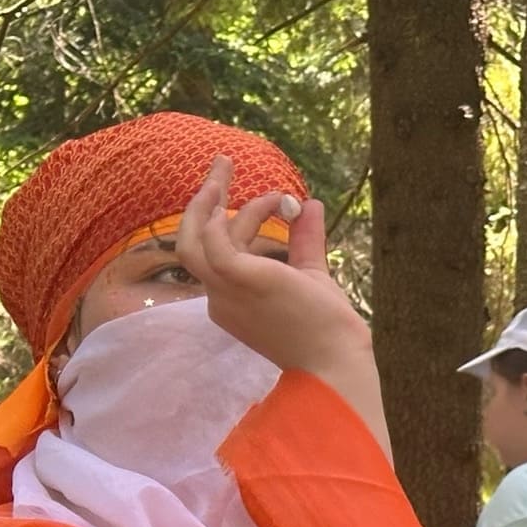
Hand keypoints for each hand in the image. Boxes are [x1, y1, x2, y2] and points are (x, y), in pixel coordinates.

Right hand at [176, 155, 392, 458]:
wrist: (336, 363)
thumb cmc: (326, 331)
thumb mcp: (312, 277)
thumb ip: (305, 242)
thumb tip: (312, 205)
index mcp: (230, 301)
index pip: (215, 253)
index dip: (231, 220)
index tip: (266, 199)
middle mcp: (219, 297)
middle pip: (190, 241)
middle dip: (202, 200)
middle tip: (220, 164)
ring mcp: (225, 290)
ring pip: (198, 236)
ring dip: (214, 198)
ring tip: (231, 168)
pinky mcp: (239, 279)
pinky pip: (218, 237)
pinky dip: (239, 213)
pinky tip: (270, 200)